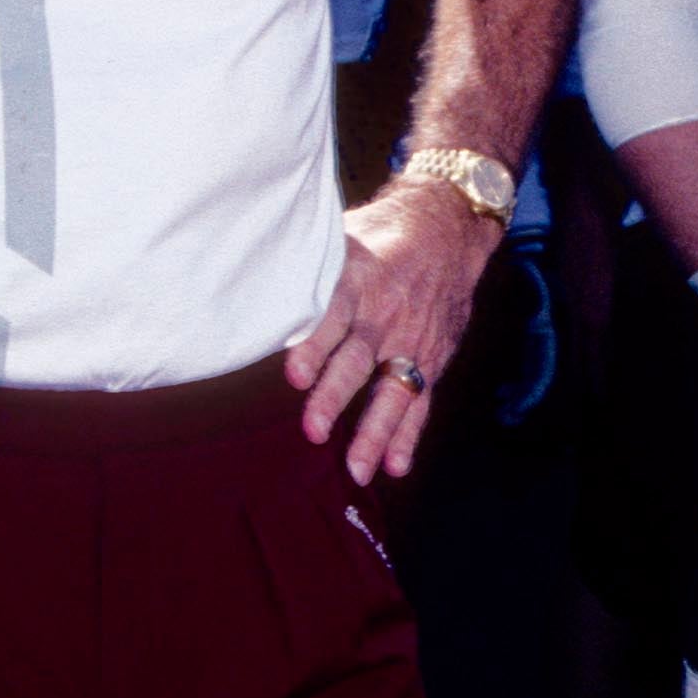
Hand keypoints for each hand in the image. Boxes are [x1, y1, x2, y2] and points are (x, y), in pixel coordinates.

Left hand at [290, 177, 498, 485]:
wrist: (448, 228)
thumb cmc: (379, 235)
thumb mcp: (343, 236)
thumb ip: (307, 267)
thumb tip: (249, 284)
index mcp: (358, 280)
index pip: (332, 315)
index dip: (313, 346)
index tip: (294, 375)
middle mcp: (386, 314)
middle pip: (357, 360)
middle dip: (335, 396)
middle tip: (313, 429)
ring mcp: (412, 340)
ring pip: (393, 392)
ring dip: (374, 433)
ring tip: (356, 470)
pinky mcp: (432, 358)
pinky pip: (421, 402)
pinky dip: (409, 437)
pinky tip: (394, 468)